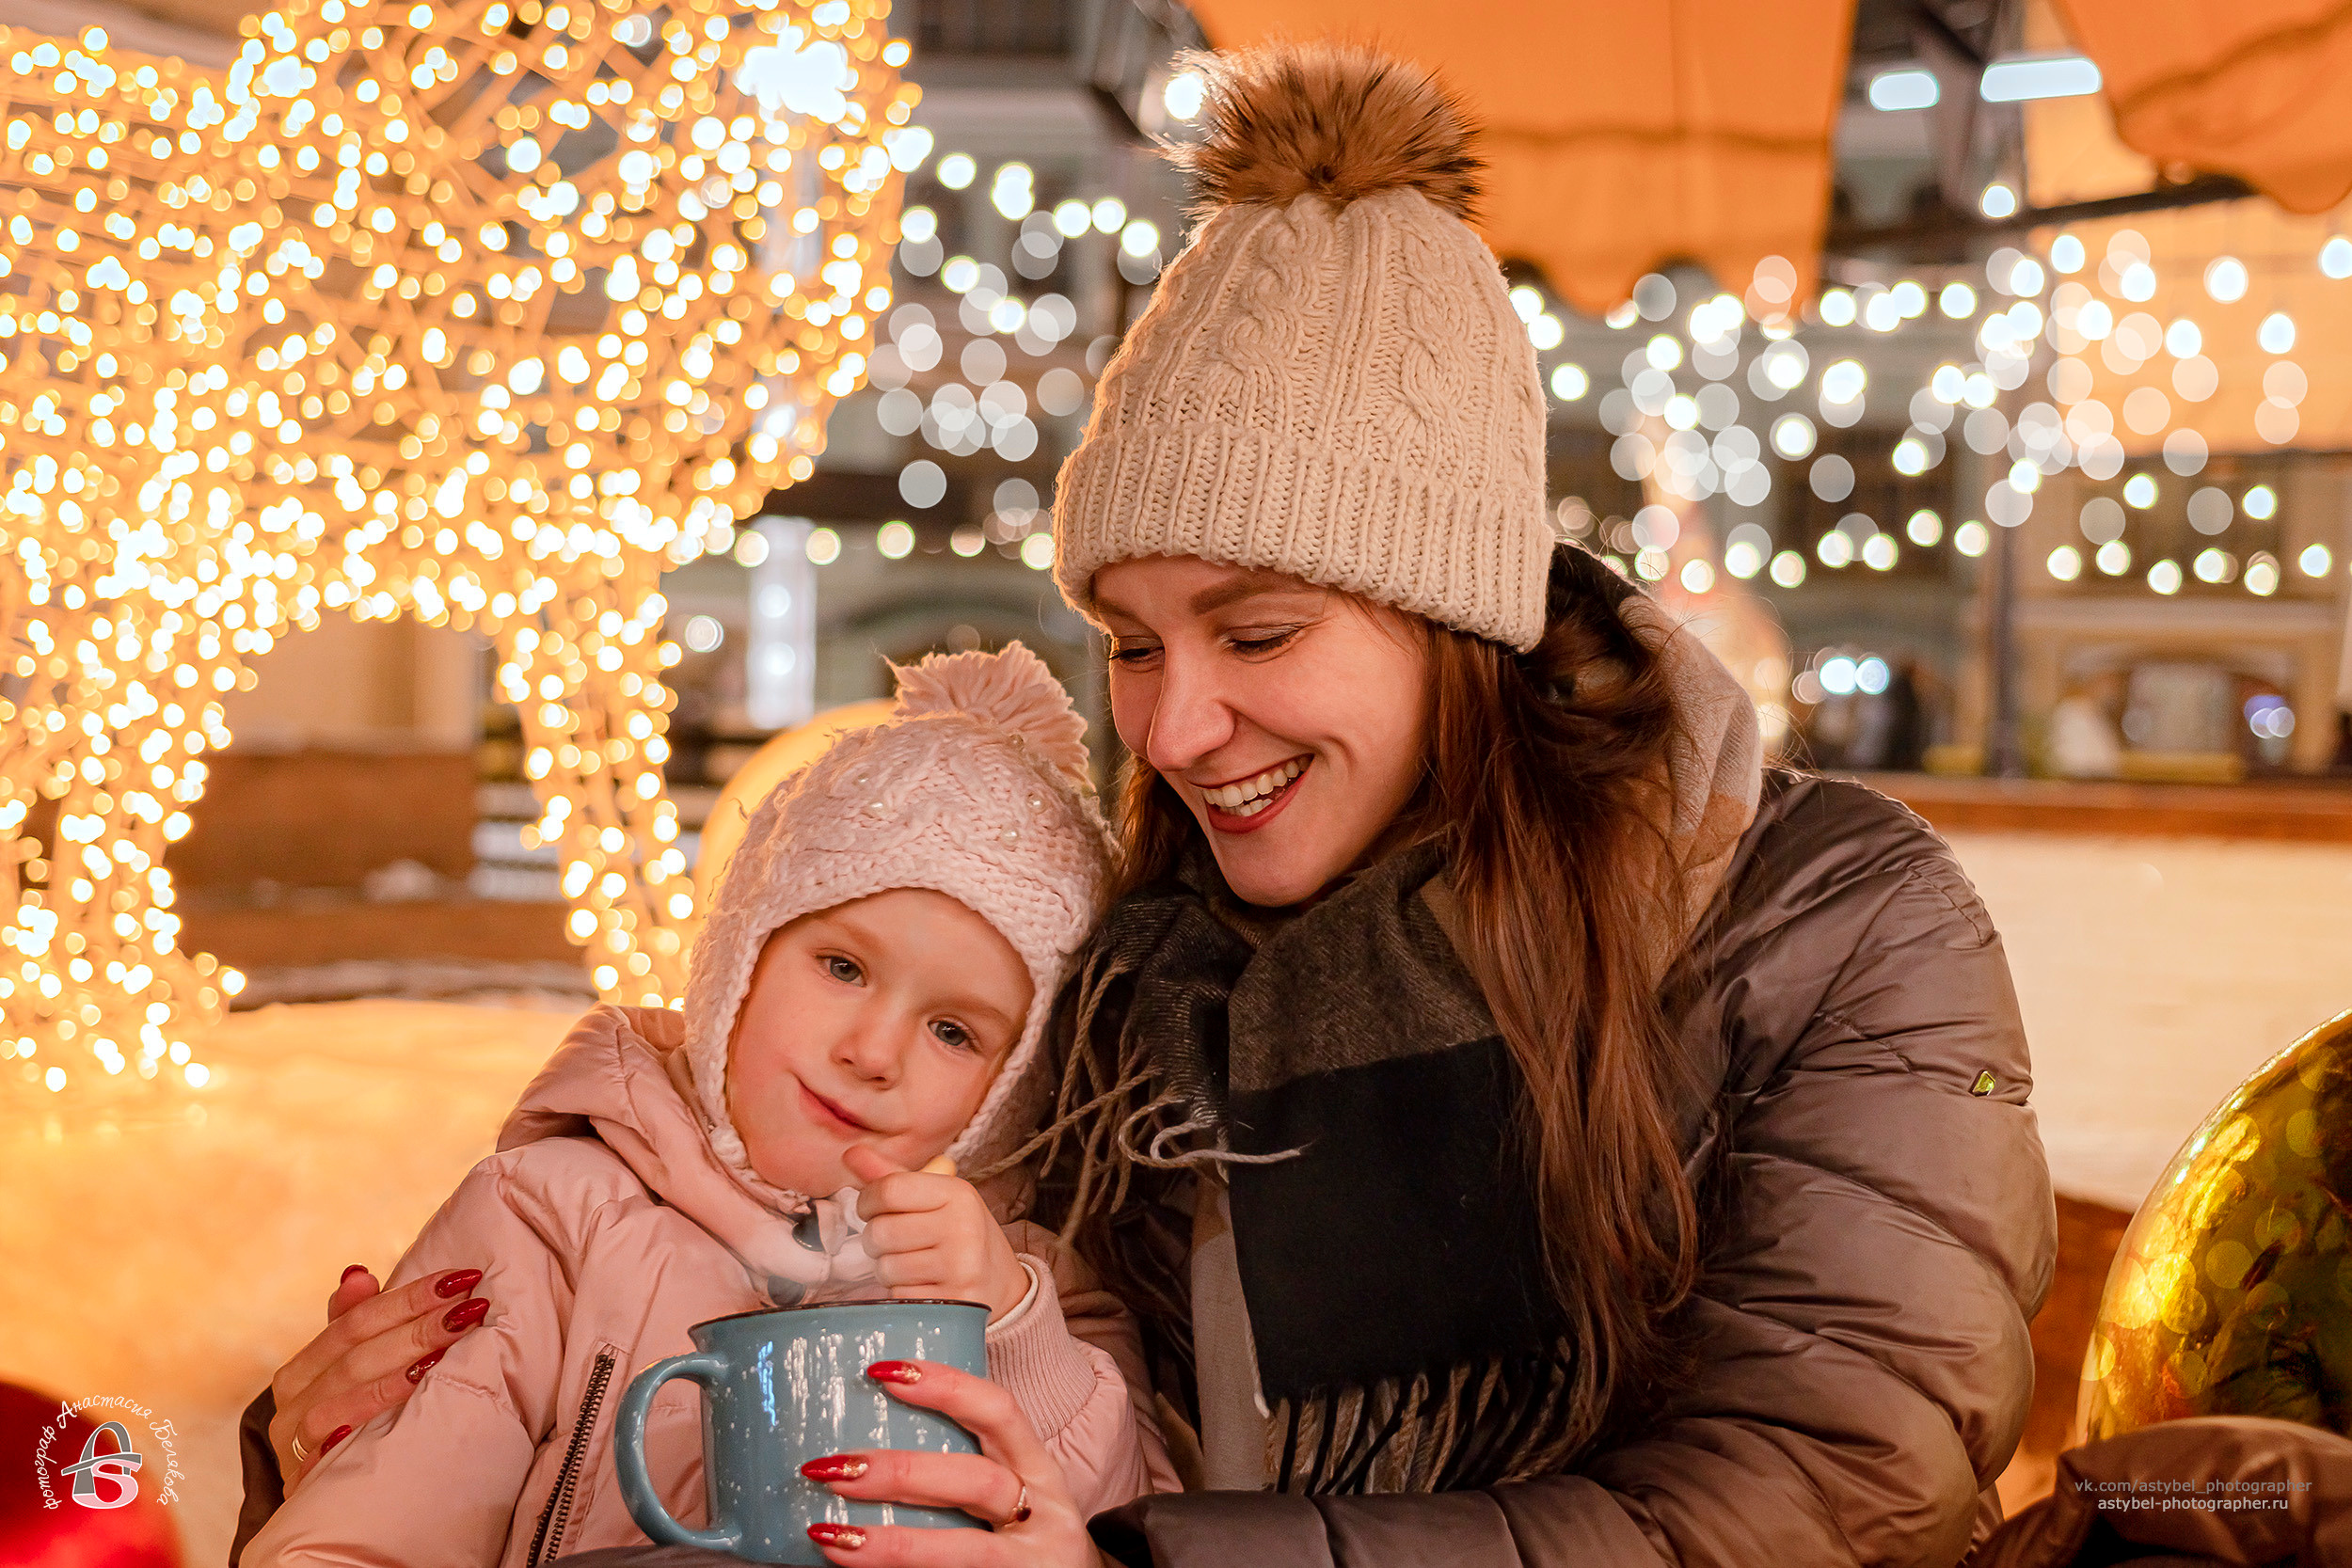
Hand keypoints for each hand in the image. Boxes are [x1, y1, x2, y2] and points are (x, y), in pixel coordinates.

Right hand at [266, 1263, 489, 1489]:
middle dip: (416, 1327)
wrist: (324, 1505)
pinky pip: (335, 1442)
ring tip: (446, 1347)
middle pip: (356, 1354)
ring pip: (346, 1392)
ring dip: (400, 1367)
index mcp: (300, 1370)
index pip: (354, 1321)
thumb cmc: (345, 1423)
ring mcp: (294, 1442)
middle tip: (468, 1307)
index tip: (460, 1278)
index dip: (407, 1297)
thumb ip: (351, 1322)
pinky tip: (409, 1396)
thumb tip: (357, 1272)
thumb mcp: (347, 1373)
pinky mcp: (305, 1479)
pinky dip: (371, 1413)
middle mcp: (289, 1402)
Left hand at [801, 1358, 1105, 1567]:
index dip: (946, 1385)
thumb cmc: (1025, 1538)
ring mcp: (1031, 1562)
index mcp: (1037, 1469)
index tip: (882, 1371)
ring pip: (965, 1550)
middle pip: (976, 1482)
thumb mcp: (1010, 1494)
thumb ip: (958, 1472)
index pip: (1000, 1411)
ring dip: (893, 1544)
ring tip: (831, 1537)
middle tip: (833, 1467)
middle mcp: (1042, 1512)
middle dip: (900, 1472)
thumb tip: (860, 1451)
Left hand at [843, 1145, 1028, 1322]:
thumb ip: (892, 1177)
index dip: (867, 1201)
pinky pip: (899, 1296)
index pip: (888, 1189)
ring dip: (888, 1270)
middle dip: (876, 1240)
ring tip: (912, 1266)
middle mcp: (963, 1227)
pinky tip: (923, 1286)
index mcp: (957, 1193)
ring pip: (885, 1268)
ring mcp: (961, 1267)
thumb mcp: (936, 1198)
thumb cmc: (959, 1235)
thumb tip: (851, 1154)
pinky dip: (901, 1294)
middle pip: (880, 1231)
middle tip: (894, 1243)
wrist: (1001, 1284)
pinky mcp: (955, 1302)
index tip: (871, 1209)